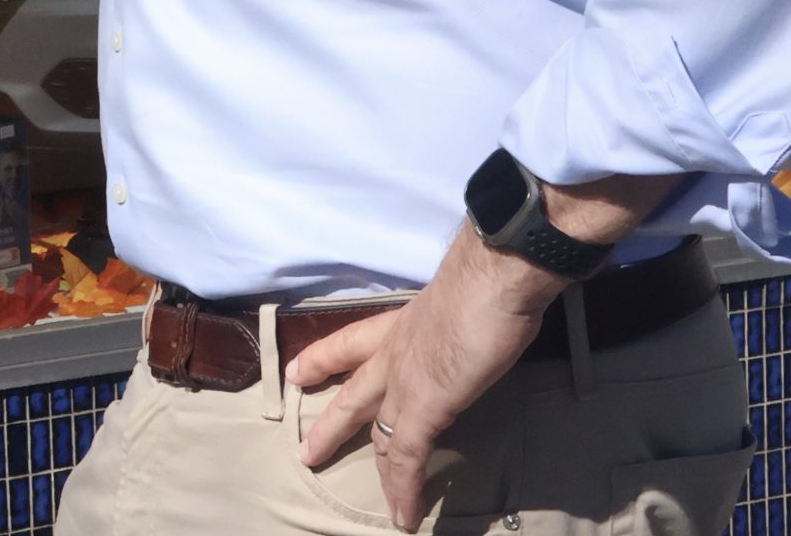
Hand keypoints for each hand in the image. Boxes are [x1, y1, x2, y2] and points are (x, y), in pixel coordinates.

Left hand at [285, 230, 564, 532]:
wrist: (491, 278)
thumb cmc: (483, 279)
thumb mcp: (458, 299)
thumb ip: (454, 320)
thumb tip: (475, 324)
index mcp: (401, 325)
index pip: (351, 343)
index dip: (323, 359)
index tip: (299, 372)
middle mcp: (394, 353)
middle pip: (352, 394)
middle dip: (329, 424)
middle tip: (305, 449)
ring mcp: (404, 383)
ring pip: (374, 431)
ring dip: (364, 463)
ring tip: (346, 490)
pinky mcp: (424, 407)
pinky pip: (408, 457)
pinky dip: (404, 488)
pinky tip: (403, 515)